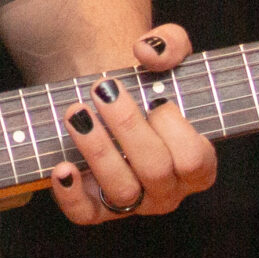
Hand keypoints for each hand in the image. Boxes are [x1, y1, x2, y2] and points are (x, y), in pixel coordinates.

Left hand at [47, 24, 216, 226]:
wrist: (108, 97)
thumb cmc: (147, 82)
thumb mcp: (167, 53)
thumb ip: (171, 43)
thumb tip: (148, 52)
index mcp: (196, 163)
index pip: (194, 159)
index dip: (174, 129)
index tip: (155, 98)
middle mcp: (168, 189)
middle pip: (155, 171)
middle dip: (127, 127)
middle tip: (103, 90)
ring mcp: (133, 202)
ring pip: (121, 190)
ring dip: (97, 150)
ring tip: (76, 113)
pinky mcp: (96, 208)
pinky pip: (85, 214)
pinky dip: (71, 194)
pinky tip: (61, 167)